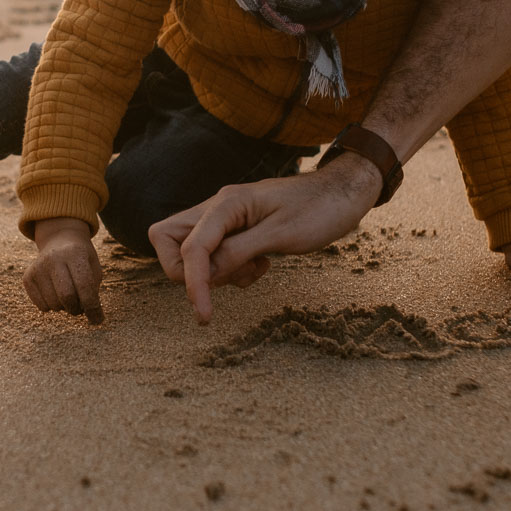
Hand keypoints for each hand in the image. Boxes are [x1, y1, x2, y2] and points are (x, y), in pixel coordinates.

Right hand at [23, 218, 104, 323]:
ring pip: (53, 304)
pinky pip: (41, 306)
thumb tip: (92, 317)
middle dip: (77, 309)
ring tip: (68, 296)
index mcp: (75, 253)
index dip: (93, 307)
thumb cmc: (81, 258)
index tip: (97, 320)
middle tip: (81, 308)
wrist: (59, 239)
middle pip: (66, 296)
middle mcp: (53, 258)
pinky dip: (52, 307)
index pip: (84, 285)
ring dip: (64, 308)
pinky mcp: (28, 277)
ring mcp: (38, 267)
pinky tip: (55, 294)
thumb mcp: (93, 267)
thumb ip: (92, 290)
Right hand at [148, 154, 382, 323]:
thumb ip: (238, 252)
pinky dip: (230, 269)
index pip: (190, 247)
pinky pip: (214, 255)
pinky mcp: (235, 229)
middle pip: (167, 239)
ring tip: (255, 269)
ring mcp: (224, 218)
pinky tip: (262, 265)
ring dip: (214, 271)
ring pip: (189, 249)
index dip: (193, 284)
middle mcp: (217, 207)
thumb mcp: (282, 235)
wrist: (343, 193)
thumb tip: (203, 276)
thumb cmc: (319, 209)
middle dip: (186, 271)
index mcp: (226, 203)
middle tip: (224, 280)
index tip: (204, 316)